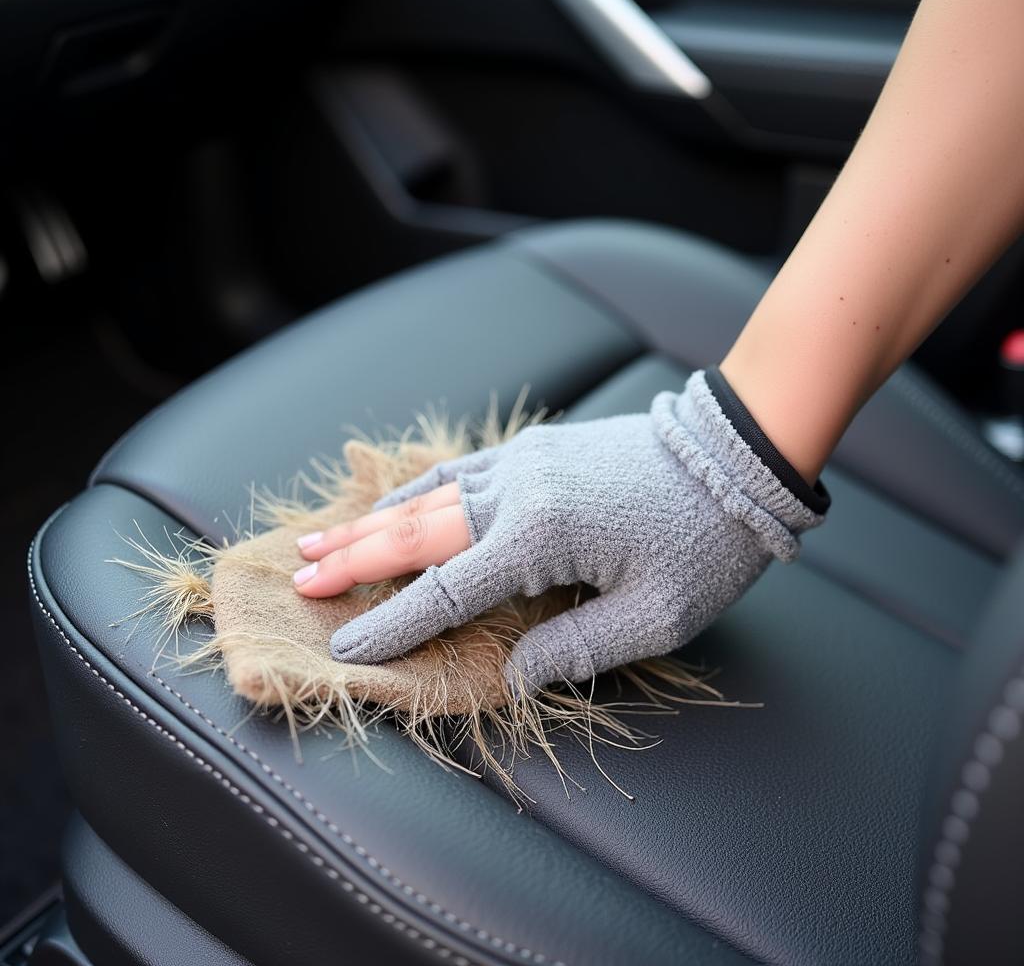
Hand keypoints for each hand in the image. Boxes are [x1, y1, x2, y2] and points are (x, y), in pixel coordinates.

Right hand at [293, 371, 825, 692]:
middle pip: (416, 533)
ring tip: (318, 538)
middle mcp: (517, 491)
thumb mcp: (654, 617)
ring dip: (370, 521)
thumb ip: (574, 648)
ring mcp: (522, 461)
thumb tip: (511, 673)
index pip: (447, 591)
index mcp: (541, 537)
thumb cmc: (704, 544)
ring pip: (428, 496)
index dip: (393, 624)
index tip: (345, 646)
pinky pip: (460, 471)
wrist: (735, 455)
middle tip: (297, 578)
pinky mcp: (535, 448)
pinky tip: (392, 505)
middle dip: (354, 559)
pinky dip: (417, 492)